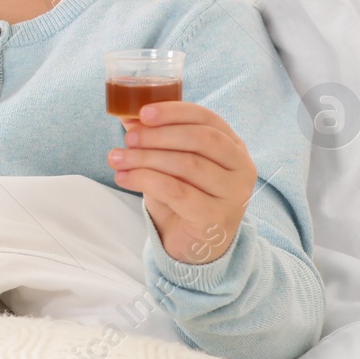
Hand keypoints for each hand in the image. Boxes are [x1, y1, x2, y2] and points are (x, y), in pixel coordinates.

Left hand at [108, 101, 255, 265]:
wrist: (194, 247)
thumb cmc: (184, 197)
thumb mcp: (170, 162)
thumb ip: (155, 138)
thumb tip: (127, 116)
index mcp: (234, 147)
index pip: (207, 118)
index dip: (174, 111)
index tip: (143, 113)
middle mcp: (241, 168)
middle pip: (200, 139)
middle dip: (158, 135)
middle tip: (128, 139)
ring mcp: (233, 195)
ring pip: (187, 164)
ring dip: (145, 158)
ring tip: (118, 158)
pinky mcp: (216, 218)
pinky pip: (177, 191)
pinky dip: (145, 180)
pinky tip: (124, 178)